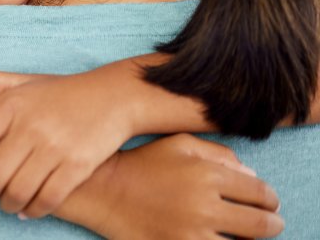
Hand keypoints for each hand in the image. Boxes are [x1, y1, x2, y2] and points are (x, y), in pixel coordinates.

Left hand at [0, 68, 135, 215]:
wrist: (112, 97)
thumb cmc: (59, 92)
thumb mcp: (22, 80)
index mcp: (12, 104)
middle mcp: (31, 126)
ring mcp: (55, 147)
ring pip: (18, 192)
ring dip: (5, 204)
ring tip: (4, 202)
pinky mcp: (78, 166)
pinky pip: (47, 199)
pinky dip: (32, 210)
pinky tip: (26, 209)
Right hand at [73, 134, 282, 238]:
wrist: (103, 190)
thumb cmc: (142, 163)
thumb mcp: (178, 143)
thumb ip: (218, 153)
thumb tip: (250, 173)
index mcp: (207, 173)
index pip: (260, 192)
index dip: (270, 199)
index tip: (269, 203)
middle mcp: (205, 204)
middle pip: (260, 224)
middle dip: (271, 224)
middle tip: (271, 223)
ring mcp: (192, 233)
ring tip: (244, 235)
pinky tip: (219, 239)